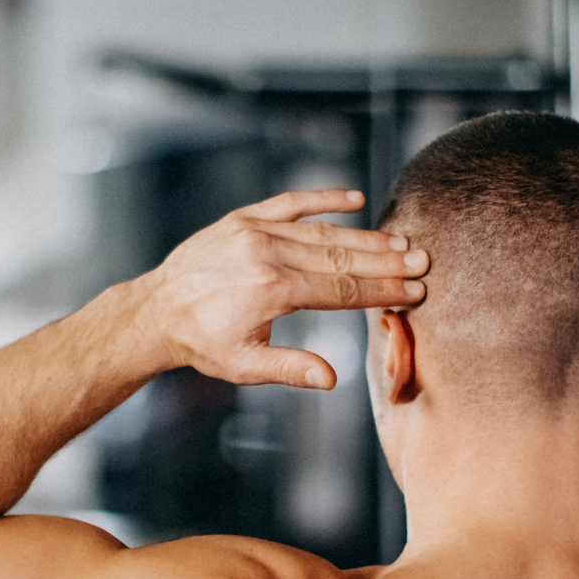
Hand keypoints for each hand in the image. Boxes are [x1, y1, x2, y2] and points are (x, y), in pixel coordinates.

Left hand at [144, 189, 427, 388]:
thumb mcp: (243, 365)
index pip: (343, 288)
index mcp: (271, 291)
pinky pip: (289, 203)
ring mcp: (254, 231)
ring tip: (400, 242)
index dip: (383, 290)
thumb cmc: (200, 343)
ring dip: (364, 236)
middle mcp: (265, 254)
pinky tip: (354, 198)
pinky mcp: (241, 218)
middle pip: (340, 257)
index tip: (415, 290)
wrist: (156, 311)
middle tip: (422, 262)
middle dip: (386, 261)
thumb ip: (289, 368)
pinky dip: (322, 199)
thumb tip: (331, 380)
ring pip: (321, 232)